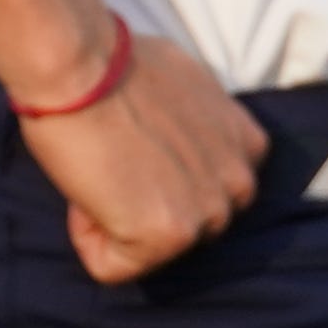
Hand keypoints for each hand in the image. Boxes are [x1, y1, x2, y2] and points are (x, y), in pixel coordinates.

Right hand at [7, 16, 261, 283]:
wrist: (80, 62)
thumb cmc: (113, 63)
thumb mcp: (186, 86)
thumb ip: (196, 126)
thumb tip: (171, 132)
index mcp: (247, 145)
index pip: (204, 191)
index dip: (155, 172)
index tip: (131, 140)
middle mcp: (240, 181)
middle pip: (180, 224)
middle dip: (143, 202)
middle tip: (112, 158)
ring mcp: (208, 212)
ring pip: (151, 249)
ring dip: (117, 220)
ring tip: (100, 171)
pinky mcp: (170, 234)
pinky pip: (113, 265)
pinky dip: (87, 236)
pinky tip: (85, 188)